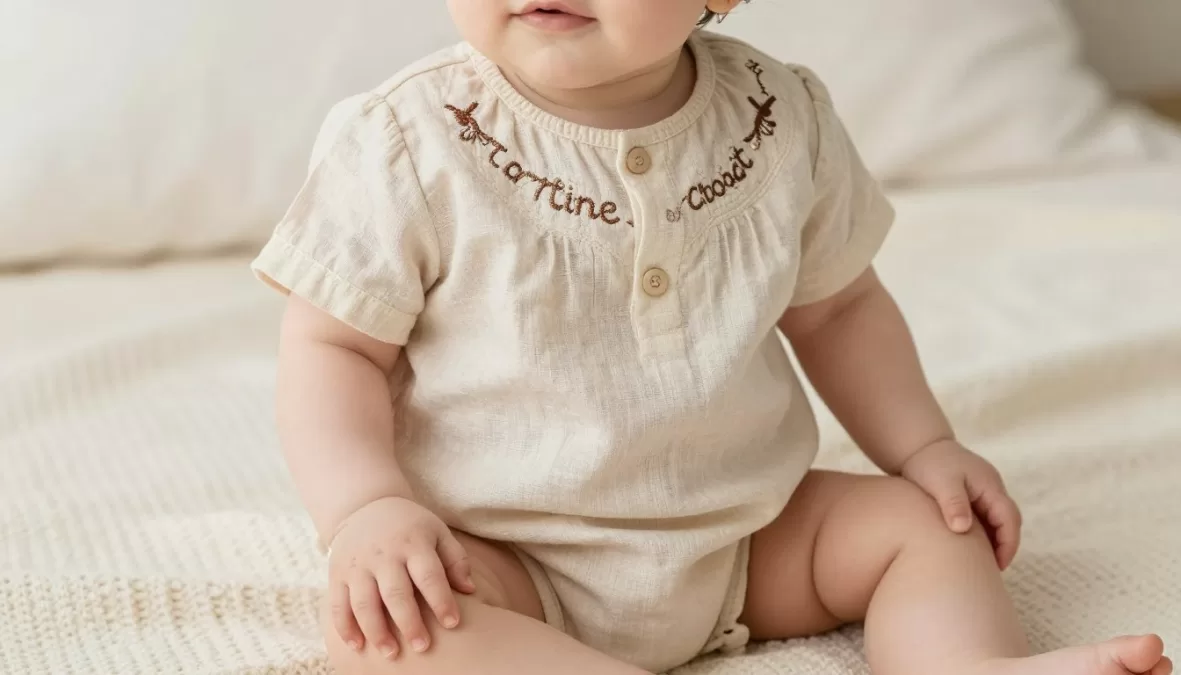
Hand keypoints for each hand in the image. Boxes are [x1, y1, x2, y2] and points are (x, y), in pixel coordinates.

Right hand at [327, 496, 476, 658]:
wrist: (365, 506)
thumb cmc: (410, 526)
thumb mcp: (437, 532)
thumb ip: (455, 559)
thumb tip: (469, 590)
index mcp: (413, 543)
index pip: (429, 575)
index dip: (441, 600)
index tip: (453, 623)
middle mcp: (383, 554)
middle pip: (396, 593)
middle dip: (409, 623)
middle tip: (423, 647)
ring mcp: (357, 565)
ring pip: (364, 603)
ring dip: (377, 631)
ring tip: (391, 653)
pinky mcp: (337, 574)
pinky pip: (338, 604)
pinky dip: (345, 628)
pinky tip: (357, 646)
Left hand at [900, 440, 1022, 569]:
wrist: (918, 446)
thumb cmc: (929, 463)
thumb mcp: (941, 483)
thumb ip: (954, 504)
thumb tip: (963, 529)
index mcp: (990, 486)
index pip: (1010, 519)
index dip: (1008, 544)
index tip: (998, 566)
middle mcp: (992, 489)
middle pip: (1009, 522)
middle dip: (1004, 546)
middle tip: (990, 570)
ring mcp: (984, 492)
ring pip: (997, 521)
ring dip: (993, 541)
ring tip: (980, 564)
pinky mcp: (972, 496)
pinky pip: (984, 519)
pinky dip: (982, 534)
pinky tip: (968, 547)